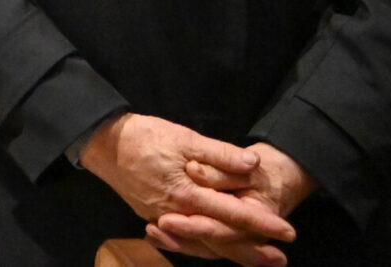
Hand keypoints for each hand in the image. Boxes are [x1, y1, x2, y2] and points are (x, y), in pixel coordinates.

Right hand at [79, 114, 292, 265]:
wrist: (103, 144)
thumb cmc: (144, 136)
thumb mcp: (184, 137)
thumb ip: (219, 154)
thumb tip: (253, 165)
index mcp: (188, 194)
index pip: (234, 213)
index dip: (262, 223)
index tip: (288, 232)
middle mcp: (178, 213)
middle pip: (221, 239)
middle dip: (252, 251)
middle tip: (279, 259)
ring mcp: (164, 218)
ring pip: (203, 244)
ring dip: (231, 252)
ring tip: (255, 258)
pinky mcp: (153, 217)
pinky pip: (185, 240)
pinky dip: (203, 247)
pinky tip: (215, 248)